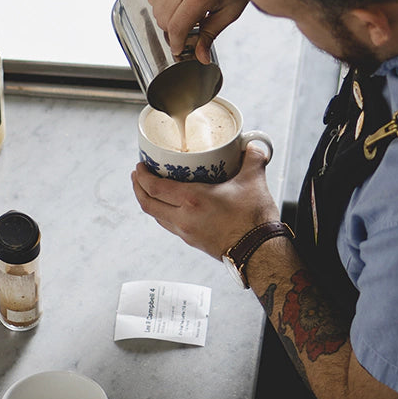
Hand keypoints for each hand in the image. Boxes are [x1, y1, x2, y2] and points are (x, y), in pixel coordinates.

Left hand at [131, 144, 280, 258]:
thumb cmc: (254, 221)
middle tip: (137, 175)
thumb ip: (252, 158)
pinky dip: (163, 213)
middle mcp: (184, 218)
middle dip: (138, 188)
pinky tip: (170, 207)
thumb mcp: (254, 181)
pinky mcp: (193, 242)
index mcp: (192, 200)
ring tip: (150, 189)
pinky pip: (169, 225)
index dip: (142, 176)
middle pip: (148, 204)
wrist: (260, 252)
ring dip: (149, 202)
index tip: (139, 166)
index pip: (155, 188)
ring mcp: (187, 233)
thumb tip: (253, 145)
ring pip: (157, 216)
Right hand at [149, 0, 248, 61]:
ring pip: (156, 8)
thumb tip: (200, 56)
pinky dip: (163, 3)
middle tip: (188, 31)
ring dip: (167, 18)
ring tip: (186, 15)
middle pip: (163, 20)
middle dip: (173, 31)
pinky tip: (179, 3)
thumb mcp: (230, 10)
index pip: (176, 28)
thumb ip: (211, 33)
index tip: (179, 50)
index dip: (176, 44)